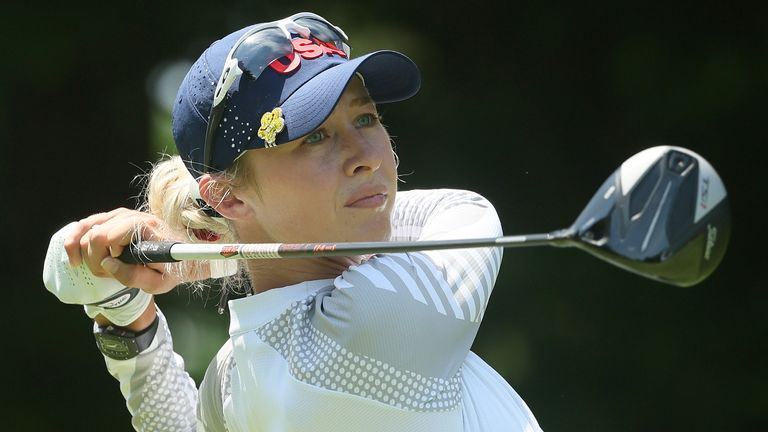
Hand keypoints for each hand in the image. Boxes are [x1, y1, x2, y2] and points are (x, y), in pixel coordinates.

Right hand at [43, 208, 181, 325]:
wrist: (184, 256)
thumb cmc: (173, 270)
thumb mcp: (159, 282)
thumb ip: (134, 276)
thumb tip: (108, 265)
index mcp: (145, 228)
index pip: (108, 236)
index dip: (105, 258)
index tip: (116, 270)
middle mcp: (132, 216)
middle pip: (94, 235)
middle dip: (95, 260)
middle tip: (109, 274)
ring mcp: (122, 214)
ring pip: (86, 230)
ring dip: (87, 253)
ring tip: (102, 268)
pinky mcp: (114, 217)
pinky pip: (84, 225)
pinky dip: (75, 242)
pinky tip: (75, 258)